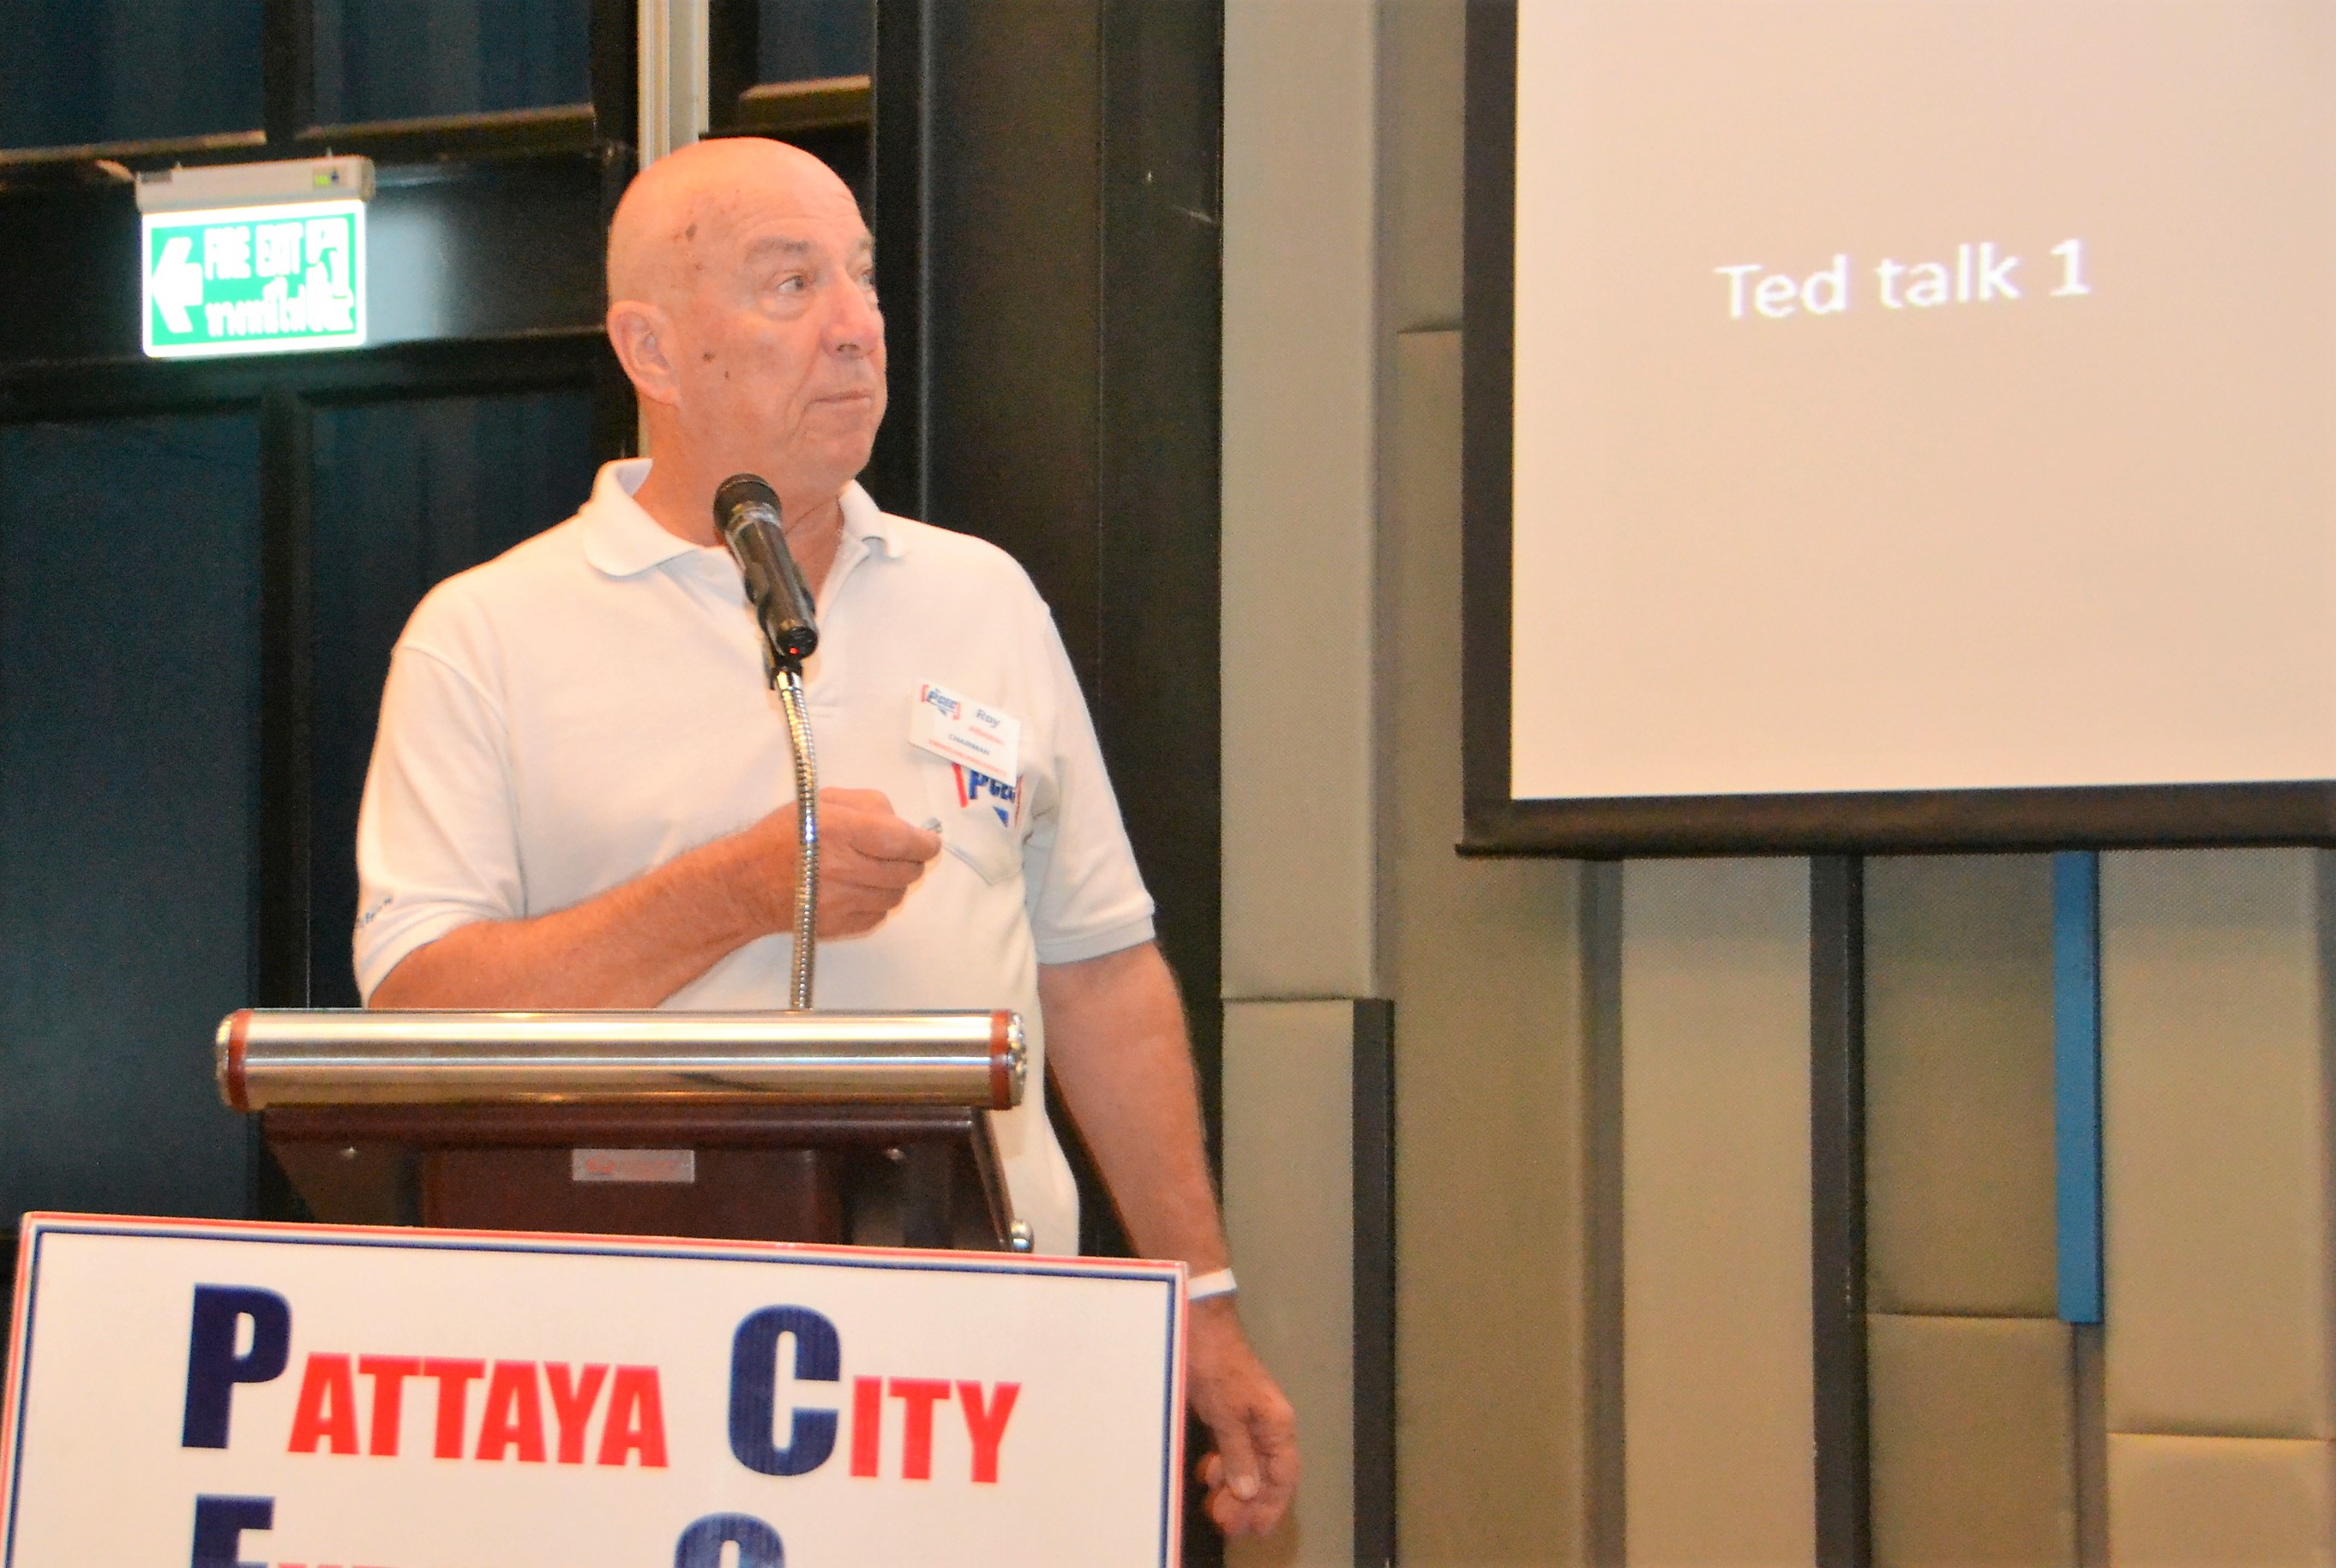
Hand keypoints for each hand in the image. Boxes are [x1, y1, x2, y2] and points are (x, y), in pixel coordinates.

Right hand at [741, 787, 940, 936]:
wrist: (746, 884)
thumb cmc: (781, 838)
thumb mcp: (823, 801)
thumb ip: (869, 804)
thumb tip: (903, 823)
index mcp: (841, 831)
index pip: (904, 841)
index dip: (925, 842)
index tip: (928, 841)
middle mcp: (844, 868)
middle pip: (908, 871)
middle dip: (912, 860)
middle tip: (900, 853)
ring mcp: (843, 902)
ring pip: (897, 895)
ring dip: (894, 882)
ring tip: (872, 870)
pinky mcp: (840, 926)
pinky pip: (879, 915)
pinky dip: (877, 902)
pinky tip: (858, 889)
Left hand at [1187, 1298, 1297, 1536]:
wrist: (1197, 1323)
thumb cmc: (1215, 1363)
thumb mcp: (1226, 1413)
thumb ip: (1239, 1454)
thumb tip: (1251, 1492)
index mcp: (1276, 1422)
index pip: (1283, 1475)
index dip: (1272, 1505)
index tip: (1255, 1530)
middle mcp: (1267, 1421)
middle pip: (1267, 1473)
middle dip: (1250, 1503)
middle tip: (1227, 1524)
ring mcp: (1247, 1416)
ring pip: (1248, 1463)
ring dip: (1235, 1487)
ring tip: (1215, 1507)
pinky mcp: (1227, 1410)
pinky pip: (1232, 1448)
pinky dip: (1223, 1466)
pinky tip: (1209, 1475)